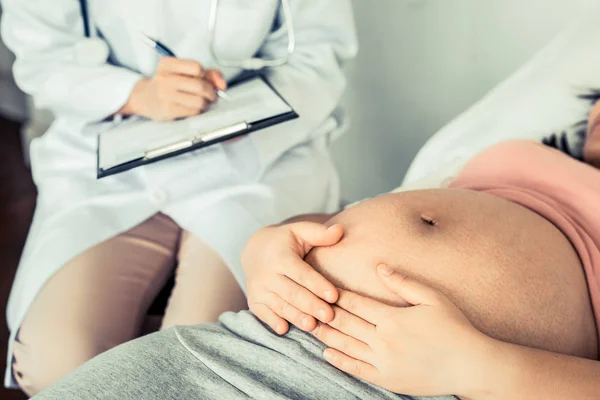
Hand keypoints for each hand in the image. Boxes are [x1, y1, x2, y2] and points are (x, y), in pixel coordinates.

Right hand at [119, 57, 226, 120]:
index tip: (205, 80)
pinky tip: (193, 108)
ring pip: (199, 100)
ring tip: (202, 102)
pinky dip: (198, 111)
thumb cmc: (169, 84)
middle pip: (200, 85)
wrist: (145, 98)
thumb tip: (223, 84)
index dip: (206, 75)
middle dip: (211, 92)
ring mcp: (165, 95)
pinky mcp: (168, 110)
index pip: (197, 67)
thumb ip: (208, 73)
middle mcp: (164, 78)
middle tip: (211, 95)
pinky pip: (193, 111)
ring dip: (206, 103)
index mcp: (168, 64)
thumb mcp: (183, 72)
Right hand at [242, 222, 343, 334]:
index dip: (318, 285)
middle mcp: (267, 274)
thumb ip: (320, 233)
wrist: (254, 250)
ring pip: (280, 305)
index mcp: (281, 257)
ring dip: (296, 317)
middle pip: (292, 292)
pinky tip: (284, 329)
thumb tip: (340, 230)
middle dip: (311, 305)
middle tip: (330, 316)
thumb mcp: (300, 231)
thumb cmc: (286, 241)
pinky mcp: (254, 302)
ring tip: (313, 326)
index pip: (302, 273)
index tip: (334, 296)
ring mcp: (259, 289)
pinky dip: (273, 322)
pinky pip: (264, 314)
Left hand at [312, 264, 490, 397]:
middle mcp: (383, 339)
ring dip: (326, 335)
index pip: (356, 303)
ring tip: (309, 325)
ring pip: (346, 345)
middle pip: (345, 323)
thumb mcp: (432, 298)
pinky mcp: (387, 379)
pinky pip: (356, 369)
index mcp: (392, 317)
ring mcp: (384, 361)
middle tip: (305, 304)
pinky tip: (327, 353)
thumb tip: (378, 266)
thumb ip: (402, 282)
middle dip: (324, 312)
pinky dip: (339, 361)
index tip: (321, 286)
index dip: (336, 294)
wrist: (471, 365)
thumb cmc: (455, 328)